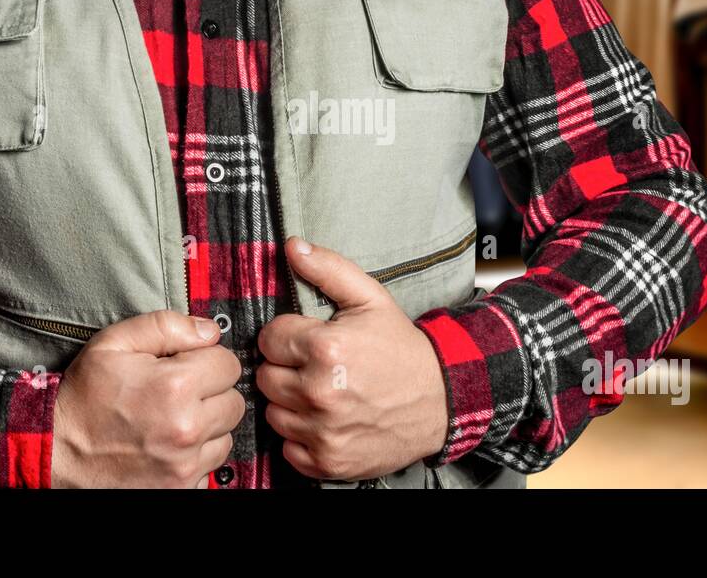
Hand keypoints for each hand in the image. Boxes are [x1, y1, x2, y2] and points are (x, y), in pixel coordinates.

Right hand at [51, 311, 243, 487]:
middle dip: (211, 392)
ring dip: (208, 425)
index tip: (185, 366)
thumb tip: (209, 332)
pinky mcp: (181, 487)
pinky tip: (169, 443)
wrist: (54, 450)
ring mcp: (185, 464)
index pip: (229, 364)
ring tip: (172, 418)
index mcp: (176, 386)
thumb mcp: (114, 343)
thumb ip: (166, 326)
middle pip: (234, 401)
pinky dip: (196, 453)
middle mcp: (187, 429)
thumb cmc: (83, 397)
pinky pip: (211, 464)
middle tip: (179, 392)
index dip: (207, 360)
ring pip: (227, 434)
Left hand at [256, 238, 449, 480]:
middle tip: (315, 366)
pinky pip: (288, 448)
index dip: (287, 336)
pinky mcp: (327, 461)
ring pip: (273, 412)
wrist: (441, 398)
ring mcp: (322, 431)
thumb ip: (328, 269)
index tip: (308, 339)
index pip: (269, 338)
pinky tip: (325, 420)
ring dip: (290, 402)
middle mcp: (320, 392)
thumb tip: (292, 246)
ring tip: (321, 392)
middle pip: (265, 376)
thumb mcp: (371, 299)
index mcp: (326, 348)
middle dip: (286, 368)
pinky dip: (301, 436)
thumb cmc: (401, 348)